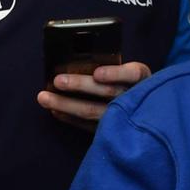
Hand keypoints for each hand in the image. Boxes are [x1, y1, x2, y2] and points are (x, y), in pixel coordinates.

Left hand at [36, 61, 151, 129]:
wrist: (144, 113)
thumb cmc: (128, 82)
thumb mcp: (128, 71)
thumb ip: (110, 65)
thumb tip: (75, 59)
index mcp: (141, 77)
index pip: (133, 73)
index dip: (115, 73)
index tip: (97, 73)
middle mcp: (134, 97)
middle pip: (108, 92)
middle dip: (80, 85)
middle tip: (58, 80)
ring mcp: (123, 117)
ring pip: (94, 111)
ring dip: (66, 104)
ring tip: (44, 98)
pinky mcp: (112, 130)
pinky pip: (88, 125)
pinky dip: (70, 118)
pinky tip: (54, 112)